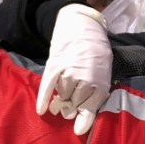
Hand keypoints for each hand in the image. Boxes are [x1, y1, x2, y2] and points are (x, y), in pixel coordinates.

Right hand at [36, 4, 111, 135]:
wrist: (81, 25)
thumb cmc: (94, 49)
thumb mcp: (103, 68)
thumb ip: (96, 90)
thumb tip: (84, 114)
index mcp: (101, 79)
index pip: (91, 106)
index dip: (84, 114)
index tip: (79, 119)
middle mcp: (86, 78)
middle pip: (76, 103)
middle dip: (73, 104)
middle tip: (71, 100)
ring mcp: (70, 71)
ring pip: (63, 95)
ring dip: (62, 96)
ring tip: (64, 90)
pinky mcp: (55, 65)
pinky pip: (48, 87)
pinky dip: (44, 99)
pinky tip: (42, 109)